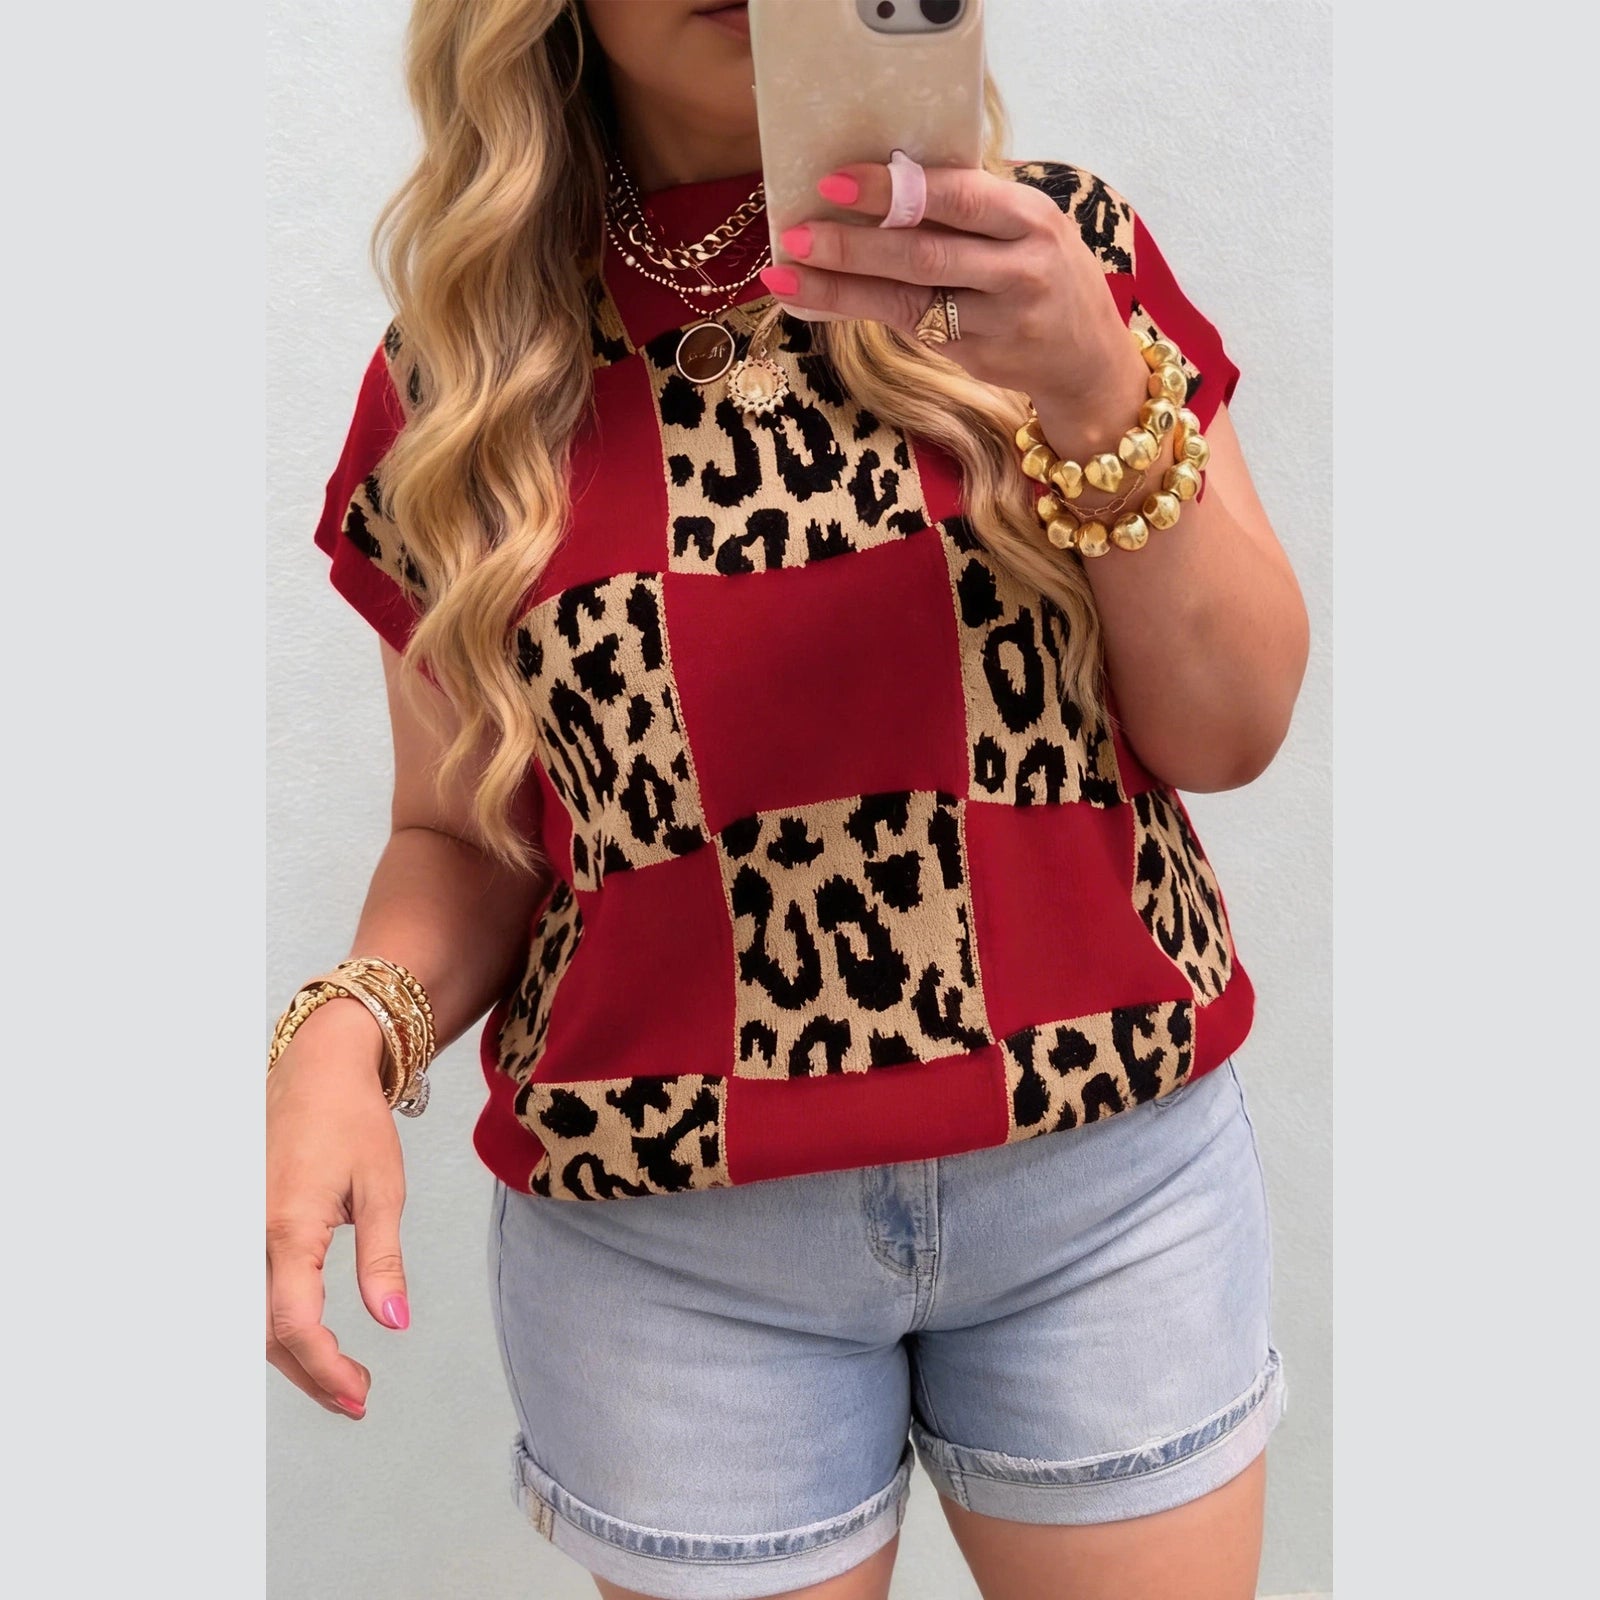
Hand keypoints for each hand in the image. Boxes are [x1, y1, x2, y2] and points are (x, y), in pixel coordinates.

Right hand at [265, 1001, 409, 1419]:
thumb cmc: (352, 1120)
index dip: (324, 1369)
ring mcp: (238, 1231)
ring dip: (293, 1355)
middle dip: (310, 1375)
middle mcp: (250, 1235)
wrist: (317, 1071)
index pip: (295, 1324)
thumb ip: (383, 1261)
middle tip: (356, 1399)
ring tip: (341, 1380)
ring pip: (251, 1317)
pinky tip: (309, 1339)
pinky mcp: (239, 1226)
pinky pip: (249, 1291)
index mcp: (288, 1227)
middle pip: (266, 1333)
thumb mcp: (382, 1189)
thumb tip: (393, 1323)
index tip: (359, 1393)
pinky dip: (276, 1323)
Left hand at [757, 161, 1148, 435]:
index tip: (835, 180)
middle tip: (797, 232)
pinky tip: (816, 301)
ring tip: (787, 274)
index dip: (892, 189)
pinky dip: (858, 312)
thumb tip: (881, 182)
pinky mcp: (978, 358)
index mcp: (1030, 218)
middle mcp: (1019, 268)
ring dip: (841, 287)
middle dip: (853, 243)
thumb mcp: (1027, 226)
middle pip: (924, 254)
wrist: (1089, 357)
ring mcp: (998, 320)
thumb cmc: (1046, 273)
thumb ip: (970, 208)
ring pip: (907, 302)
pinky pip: (908, 329)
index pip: (954, 196)